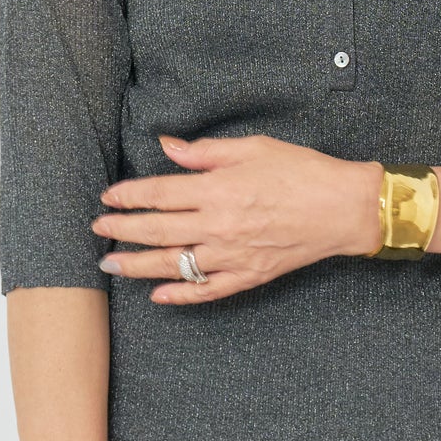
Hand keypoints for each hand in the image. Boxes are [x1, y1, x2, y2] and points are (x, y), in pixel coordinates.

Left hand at [90, 133, 382, 303]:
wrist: (343, 208)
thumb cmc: (302, 171)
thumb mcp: (253, 148)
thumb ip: (205, 151)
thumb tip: (168, 146)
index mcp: (218, 189)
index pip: (159, 194)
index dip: (128, 196)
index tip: (107, 198)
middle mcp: (219, 225)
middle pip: (157, 231)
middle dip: (122, 231)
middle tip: (98, 231)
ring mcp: (232, 255)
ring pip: (173, 264)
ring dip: (137, 266)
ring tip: (110, 265)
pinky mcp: (248, 275)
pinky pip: (206, 290)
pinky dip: (180, 295)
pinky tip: (158, 295)